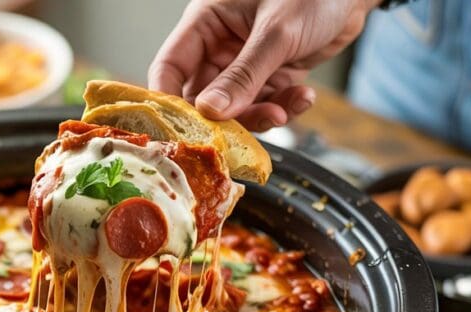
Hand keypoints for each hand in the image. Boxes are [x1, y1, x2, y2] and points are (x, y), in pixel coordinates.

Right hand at [149, 0, 378, 129]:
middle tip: (243, 130)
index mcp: (206, 22)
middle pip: (202, 96)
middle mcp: (219, 46)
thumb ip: (243, 76)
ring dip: (260, 116)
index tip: (181, 130)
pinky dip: (283, 107)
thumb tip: (211, 112)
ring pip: (235, 108)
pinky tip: (302, 96)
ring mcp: (244, 64)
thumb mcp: (276, 32)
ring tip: (284, 110)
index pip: (170, 66)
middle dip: (226, 117)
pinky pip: (265, 104)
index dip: (169, 100)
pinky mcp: (270, 76)